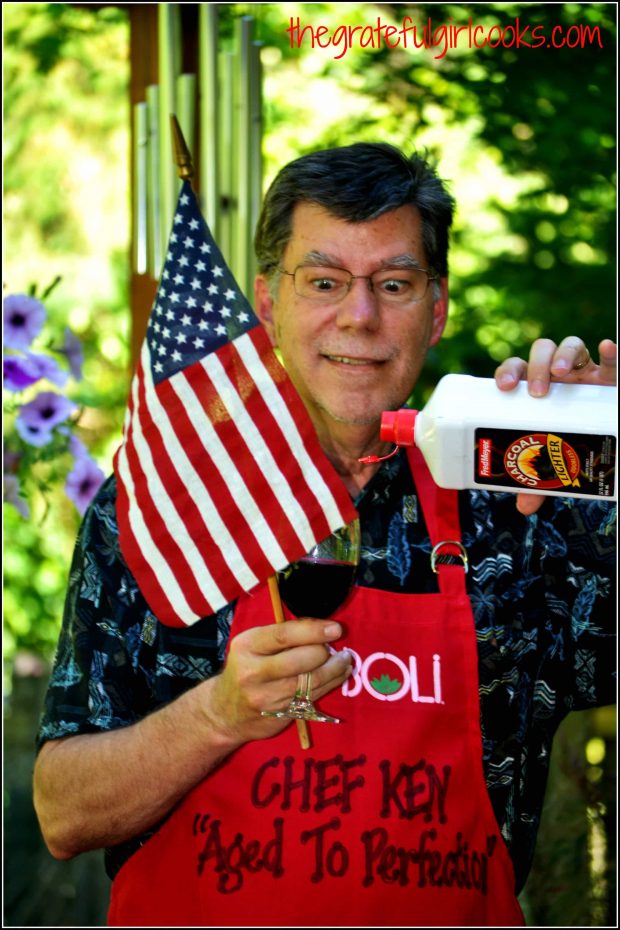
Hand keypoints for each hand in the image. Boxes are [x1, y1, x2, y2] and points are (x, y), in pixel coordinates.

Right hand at [205, 620, 350, 743]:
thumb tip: (320, 627)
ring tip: (345, 659)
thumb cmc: (245, 668)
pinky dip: (331, 683)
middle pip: (301, 660)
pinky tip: (339, 674)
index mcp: (247, 646)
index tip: (335, 628)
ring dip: (334, 669)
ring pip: (311, 681)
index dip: (313, 631)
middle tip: (335, 646)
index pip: (284, 635)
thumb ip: (281, 636)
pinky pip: (313, 696)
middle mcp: (254, 672)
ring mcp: (268, 697)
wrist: (225, 712)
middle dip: (324, 652)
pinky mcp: (281, 714)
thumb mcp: (252, 646)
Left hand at [494, 337, 616, 514]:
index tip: (503, 387)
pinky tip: (605, 348)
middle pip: (540, 353)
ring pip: (570, 346)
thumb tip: (524, 508)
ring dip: (562, 354)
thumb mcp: (557, 462)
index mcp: (539, 390)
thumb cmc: (576, 444)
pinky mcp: (613, 374)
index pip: (518, 370)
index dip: (508, 372)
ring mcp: (587, 371)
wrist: (609, 442)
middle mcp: (560, 375)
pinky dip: (610, 351)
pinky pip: (612, 358)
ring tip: (561, 372)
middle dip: (534, 366)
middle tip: (536, 392)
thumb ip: (540, 481)